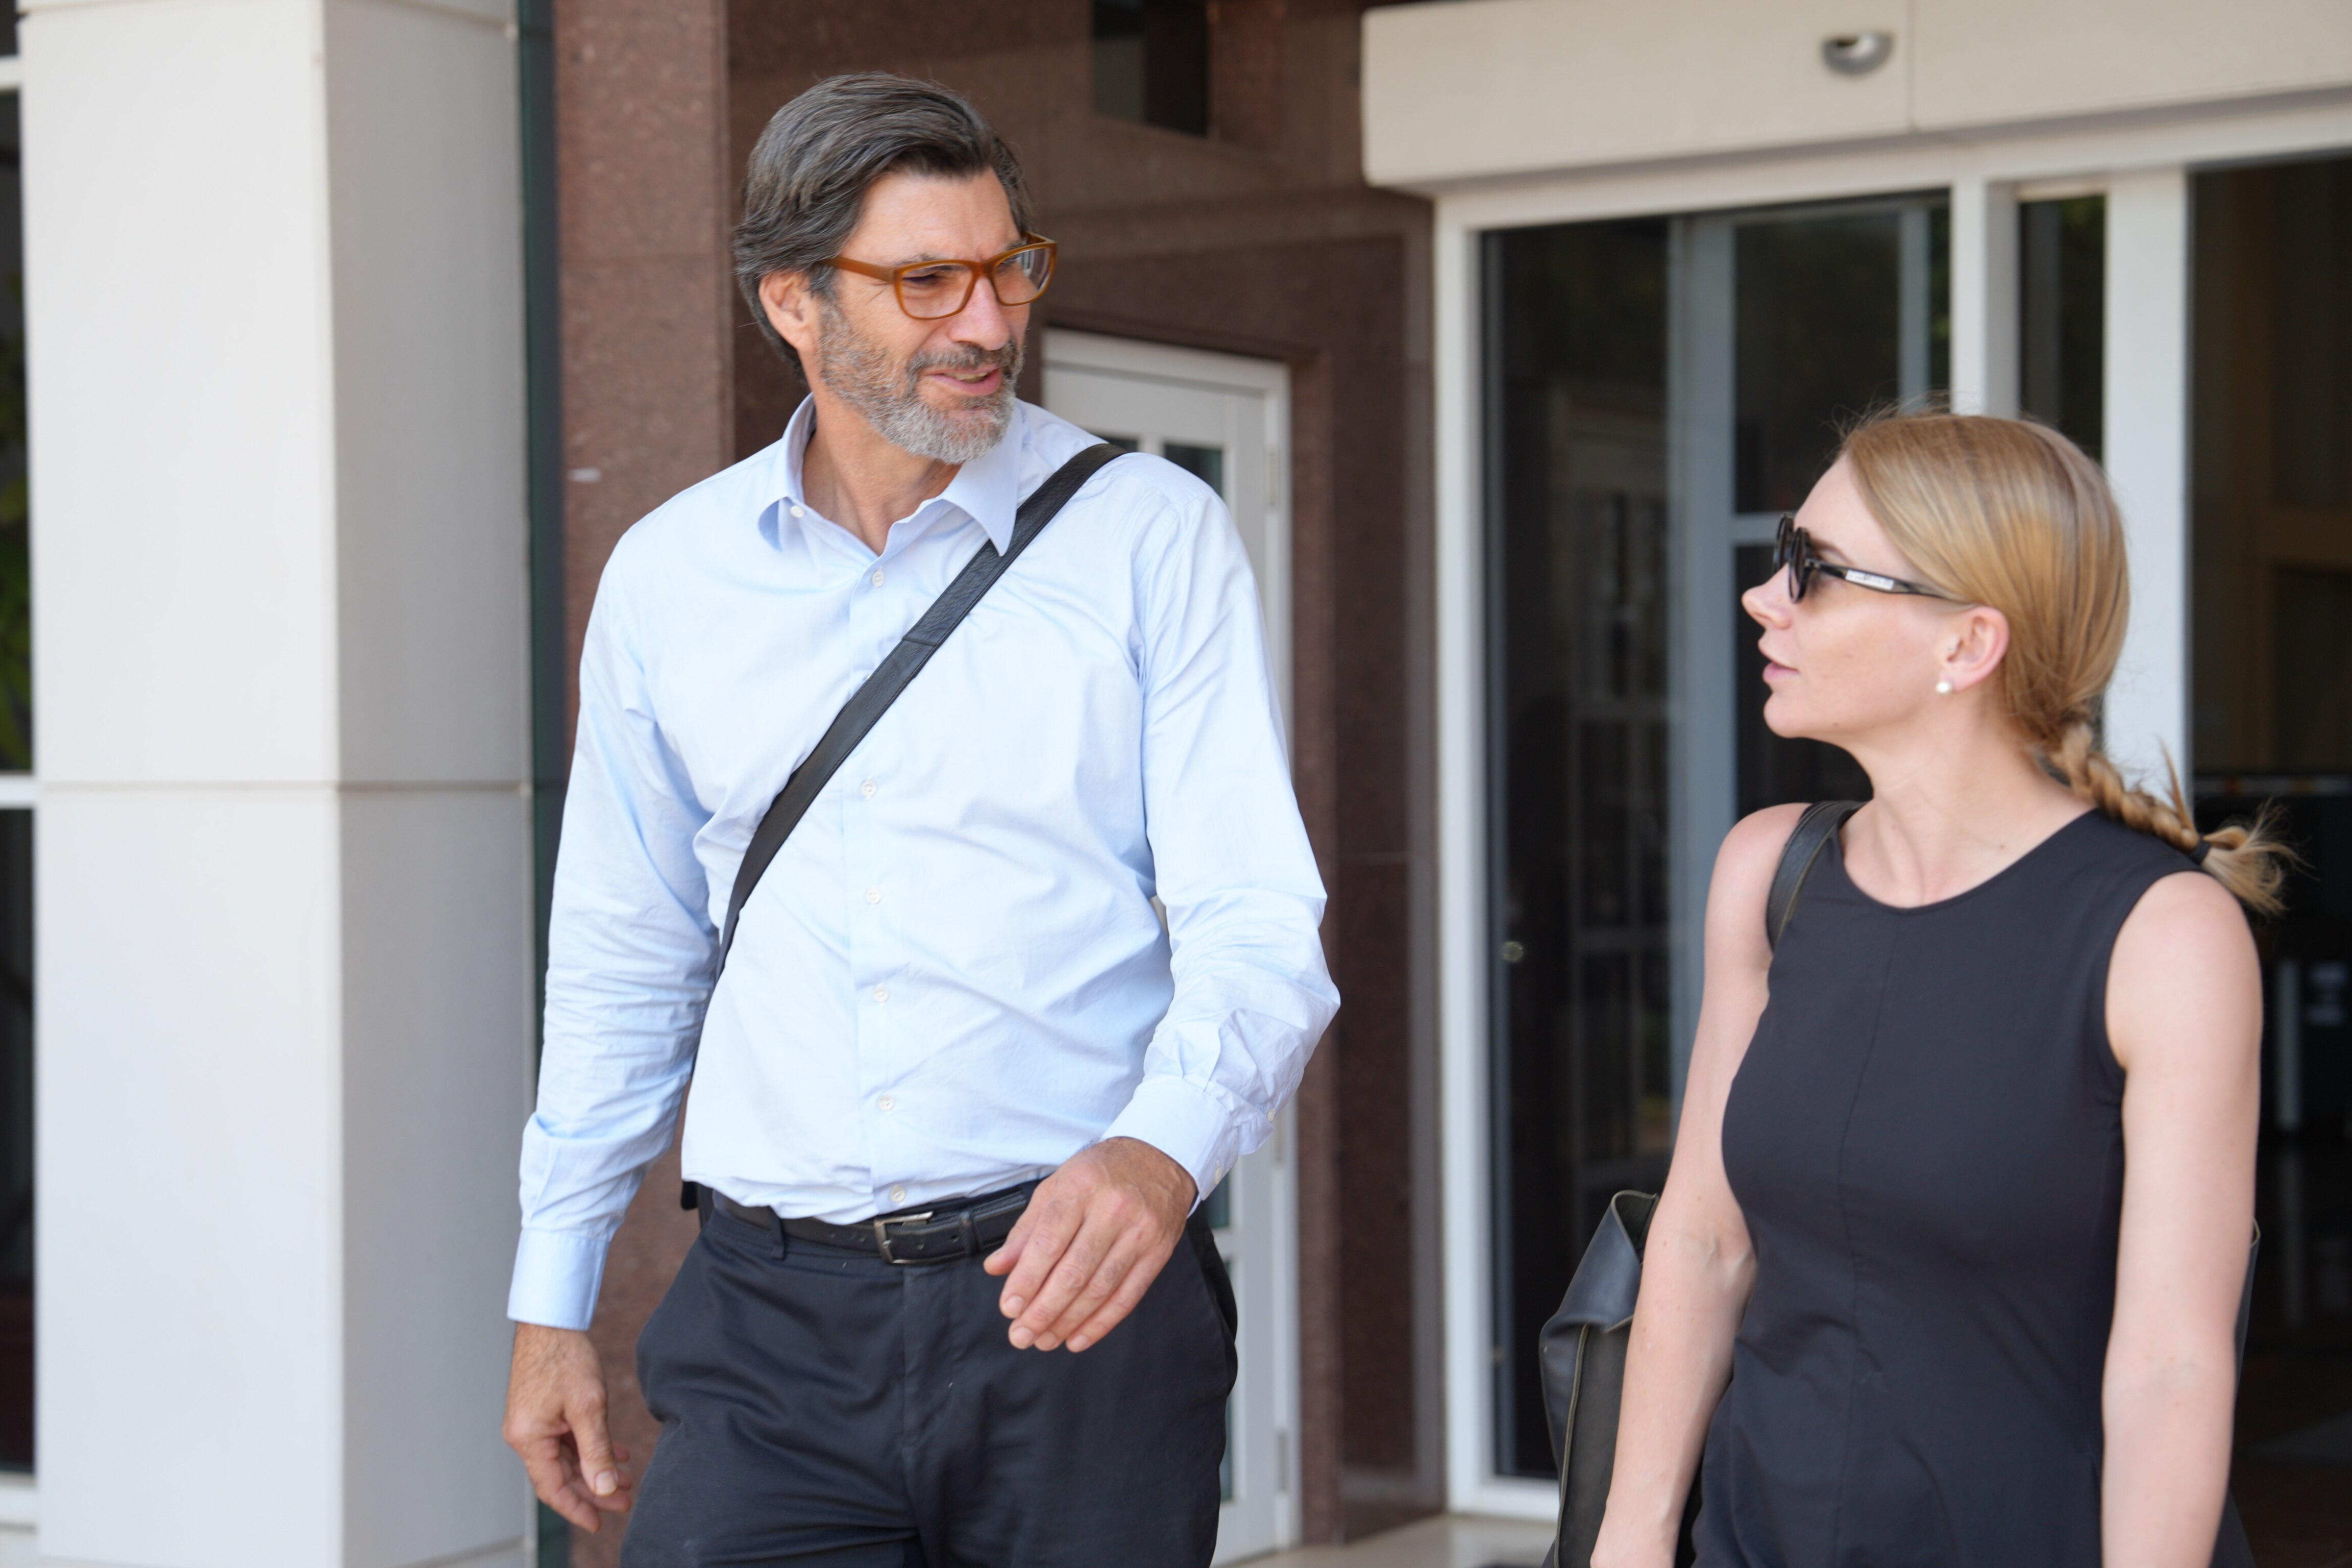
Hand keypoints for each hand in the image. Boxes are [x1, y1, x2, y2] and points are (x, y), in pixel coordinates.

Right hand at [503, 1323, 633, 1531]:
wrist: (551, 1320)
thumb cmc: (565, 1357)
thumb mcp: (588, 1407)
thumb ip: (596, 1450)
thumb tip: (605, 1486)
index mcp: (529, 1438)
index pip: (553, 1487)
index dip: (577, 1508)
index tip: (601, 1522)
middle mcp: (525, 1435)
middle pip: (561, 1475)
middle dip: (594, 1489)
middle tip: (625, 1500)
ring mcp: (532, 1424)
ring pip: (566, 1458)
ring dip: (595, 1468)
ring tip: (626, 1478)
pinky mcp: (542, 1412)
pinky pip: (565, 1440)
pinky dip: (589, 1447)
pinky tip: (615, 1451)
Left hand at [984, 1136, 1196, 1352]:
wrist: (1159, 1158)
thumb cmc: (1101, 1172)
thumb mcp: (1057, 1186)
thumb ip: (1026, 1230)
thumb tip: (998, 1267)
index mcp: (1081, 1187)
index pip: (1049, 1242)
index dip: (1026, 1280)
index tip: (1009, 1307)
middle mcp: (1113, 1209)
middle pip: (1074, 1271)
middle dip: (1043, 1311)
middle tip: (1021, 1335)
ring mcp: (1139, 1232)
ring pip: (1100, 1289)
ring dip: (1068, 1322)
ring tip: (1045, 1339)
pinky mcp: (1158, 1252)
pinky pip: (1127, 1296)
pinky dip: (1101, 1323)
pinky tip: (1079, 1337)